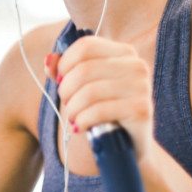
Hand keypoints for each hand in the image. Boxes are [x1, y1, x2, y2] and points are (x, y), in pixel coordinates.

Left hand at [45, 36, 152, 161]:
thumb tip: (49, 60)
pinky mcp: (141, 109)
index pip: (86, 45)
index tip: (60, 80)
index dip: (65, 63)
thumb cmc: (104, 112)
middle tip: (65, 103)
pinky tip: (80, 127)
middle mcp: (137, 65)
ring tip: (72, 118)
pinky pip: (100, 111)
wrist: (129, 145)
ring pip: (90, 91)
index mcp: (124, 52)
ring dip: (72, 108)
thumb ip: (65, 71)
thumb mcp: (82, 88)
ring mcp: (142, 87)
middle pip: (85, 69)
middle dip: (66, 89)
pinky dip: (83, 120)